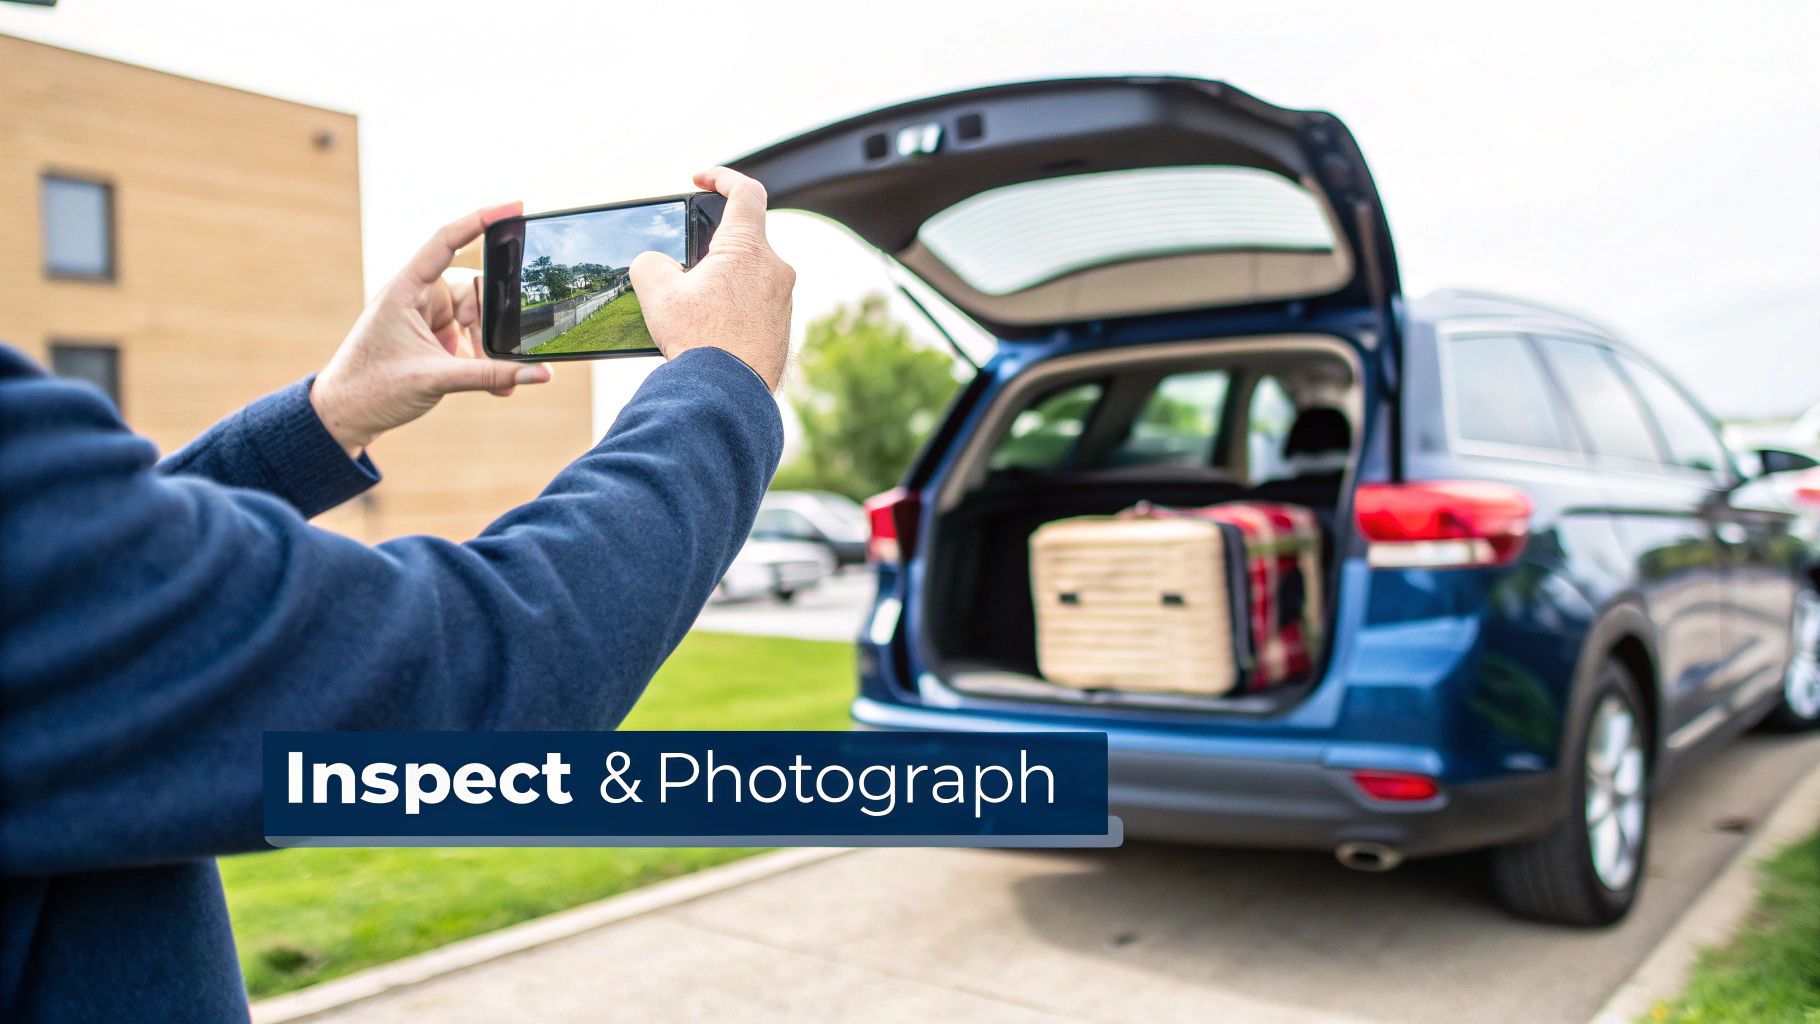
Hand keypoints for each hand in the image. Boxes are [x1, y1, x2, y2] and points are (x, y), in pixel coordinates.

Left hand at [310, 202, 553, 455]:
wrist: (346, 415)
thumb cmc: (372, 388)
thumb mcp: (436, 379)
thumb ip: (491, 374)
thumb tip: (541, 374)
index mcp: (405, 290)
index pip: (446, 242)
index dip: (480, 220)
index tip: (514, 206)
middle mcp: (418, 297)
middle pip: (474, 289)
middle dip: (490, 323)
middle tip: (492, 354)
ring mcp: (428, 318)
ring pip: (479, 317)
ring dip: (488, 348)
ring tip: (496, 380)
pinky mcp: (436, 339)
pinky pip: (473, 339)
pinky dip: (485, 360)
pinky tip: (497, 384)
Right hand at [630, 167, 794, 390]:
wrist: (728, 396)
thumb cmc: (698, 341)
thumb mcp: (656, 292)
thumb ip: (650, 262)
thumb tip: (656, 264)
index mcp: (747, 248)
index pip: (746, 192)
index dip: (722, 177)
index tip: (701, 180)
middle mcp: (775, 268)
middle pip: (743, 239)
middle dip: (712, 247)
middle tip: (685, 268)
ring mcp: (783, 300)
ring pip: (750, 274)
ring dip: (723, 281)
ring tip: (694, 307)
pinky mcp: (782, 327)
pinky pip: (757, 304)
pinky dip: (735, 307)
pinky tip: (711, 329)